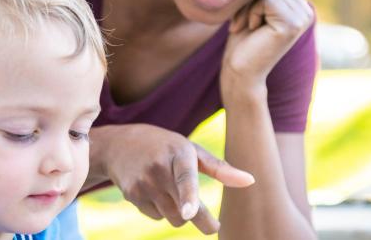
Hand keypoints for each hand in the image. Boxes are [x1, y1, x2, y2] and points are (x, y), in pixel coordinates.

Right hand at [93, 124, 254, 233]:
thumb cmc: (165, 146)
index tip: (189, 212)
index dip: (188, 196)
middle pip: (184, 211)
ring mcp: (142, 184)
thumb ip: (220, 168)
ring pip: (172, 218)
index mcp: (178, 153)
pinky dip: (161, 210)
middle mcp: (158, 169)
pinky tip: (154, 191)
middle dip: (200, 219)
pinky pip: (157, 217)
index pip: (184, 177)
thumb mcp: (190, 150)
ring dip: (179, 213)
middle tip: (213, 226)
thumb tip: (251, 181)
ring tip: (173, 192)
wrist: (119, 145)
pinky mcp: (132, 196)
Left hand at [222, 0, 312, 96]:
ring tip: (249, 27)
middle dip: (252, 1)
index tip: (250, 18)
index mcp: (300, 7)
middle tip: (245, 25)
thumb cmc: (243, 41)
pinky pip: (268, 0)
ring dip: (250, 8)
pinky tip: (254, 30)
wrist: (239, 71)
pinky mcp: (294, 24)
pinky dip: (253, 13)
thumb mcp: (255, 6)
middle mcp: (307, 11)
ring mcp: (303, 17)